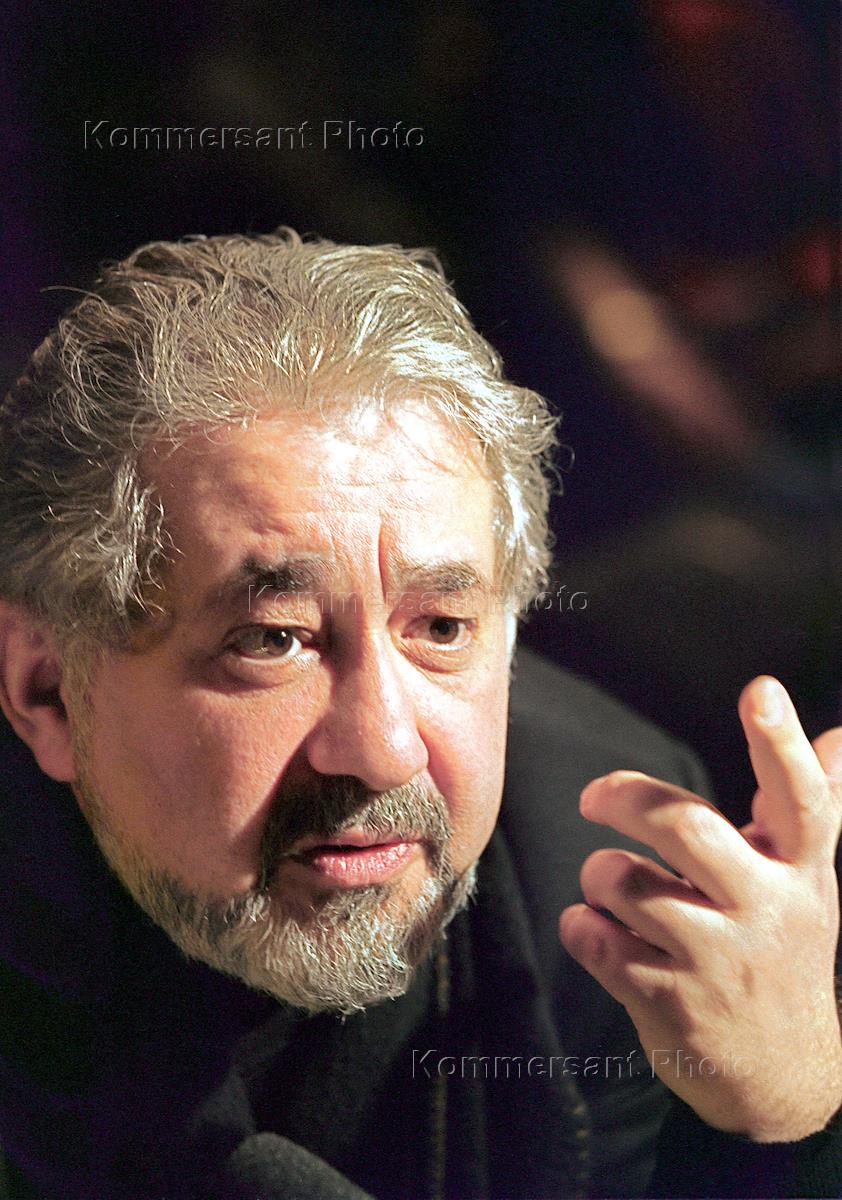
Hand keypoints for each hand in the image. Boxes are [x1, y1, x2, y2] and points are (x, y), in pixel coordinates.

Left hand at [559, 676, 841, 1141]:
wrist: (786, 1080)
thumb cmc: (783, 955)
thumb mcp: (809, 884)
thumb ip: (811, 807)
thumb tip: (838, 735)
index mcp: (801, 872)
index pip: (803, 799)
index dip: (781, 742)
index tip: (760, 690)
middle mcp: (766, 911)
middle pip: (685, 826)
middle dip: (627, 797)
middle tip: (595, 797)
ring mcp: (717, 961)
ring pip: (623, 881)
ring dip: (598, 875)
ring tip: (611, 888)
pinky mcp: (670, 1003)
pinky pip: (595, 939)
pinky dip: (581, 926)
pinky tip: (599, 932)